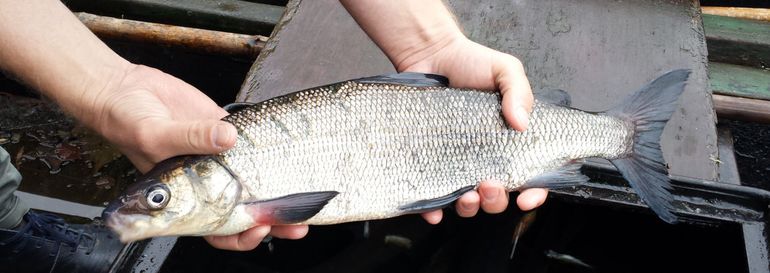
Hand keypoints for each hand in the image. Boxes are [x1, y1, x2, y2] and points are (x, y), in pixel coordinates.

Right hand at [91, 65, 307, 250]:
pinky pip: (253, 144)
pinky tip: (291, 154)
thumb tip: (228, 139)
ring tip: (306, 196)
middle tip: (299, 223)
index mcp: (186, 199)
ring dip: (280, 191)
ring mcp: (219, 157)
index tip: (260, 227)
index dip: (241, 235)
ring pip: (256, 181)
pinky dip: (272, 150)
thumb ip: (192, 139)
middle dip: (274, 220)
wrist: (124, 89)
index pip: (218, 230)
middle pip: (246, 211)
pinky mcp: (225, 130)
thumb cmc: (126, 122)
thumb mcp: (154, 134)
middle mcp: (207, 183)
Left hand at [399, 37, 548, 223]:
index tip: (527, 196)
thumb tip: (521, 123)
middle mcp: (487, 157)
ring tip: (467, 194)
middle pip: (499, 196)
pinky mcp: (430, 163)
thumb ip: (519, 92)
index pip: (532, 176)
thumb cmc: (470, 63)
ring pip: (469, 202)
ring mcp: (458, 163)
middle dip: (497, 200)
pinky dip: (433, 209)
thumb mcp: (505, 70)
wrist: (430, 55)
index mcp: (511, 142)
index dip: (535, 193)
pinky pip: (432, 196)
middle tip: (490, 184)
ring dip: (471, 207)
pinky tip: (433, 210)